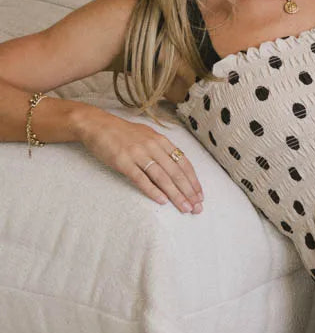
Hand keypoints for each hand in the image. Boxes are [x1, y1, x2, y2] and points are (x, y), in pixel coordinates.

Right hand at [75, 106, 203, 213]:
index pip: (183, 163)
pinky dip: (153, 190)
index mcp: (161, 141)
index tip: (200, 195)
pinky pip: (141, 178)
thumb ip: (161, 149)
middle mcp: (153, 147)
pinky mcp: (123, 161)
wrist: (96, 124)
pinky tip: (162, 201)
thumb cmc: (122, 132)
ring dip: (175, 194)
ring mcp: (138, 154)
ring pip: (162, 177)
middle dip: (189, 192)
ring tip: (184, 208)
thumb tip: (176, 165)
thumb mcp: (147, 135)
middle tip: (197, 207)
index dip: (193, 180)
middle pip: (176, 173)